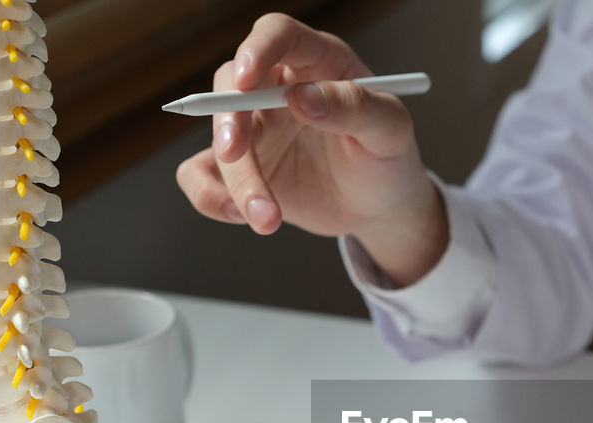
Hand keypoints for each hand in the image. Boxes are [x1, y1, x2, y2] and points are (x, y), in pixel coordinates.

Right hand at [175, 14, 447, 284]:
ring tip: (268, 218)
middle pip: (232, 86)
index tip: (246, 80)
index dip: (258, 49)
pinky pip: (202, 174)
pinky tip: (245, 216)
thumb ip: (354, 107)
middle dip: (228, 120)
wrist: (380, 207)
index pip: (279, 34)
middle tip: (235, 154)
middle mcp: (278, 89)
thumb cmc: (389, 158)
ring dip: (234, 179)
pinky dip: (210, 196)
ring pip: (219, 138)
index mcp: (318, 63)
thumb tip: (302, 97)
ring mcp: (256, 128)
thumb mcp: (390, 131)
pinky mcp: (242, 166)